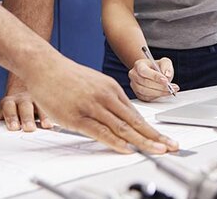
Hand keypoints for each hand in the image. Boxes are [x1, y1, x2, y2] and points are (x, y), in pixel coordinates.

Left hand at [0, 75, 51, 131]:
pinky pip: (52, 104)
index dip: (11, 117)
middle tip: (29, 128)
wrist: (23, 89)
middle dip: (27, 117)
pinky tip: (58, 119)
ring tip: (46, 125)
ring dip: (44, 115)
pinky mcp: (48, 99)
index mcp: (9, 103)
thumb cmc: (12, 110)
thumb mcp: (3, 116)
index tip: (14, 127)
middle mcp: (23, 99)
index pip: (9, 108)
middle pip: (25, 106)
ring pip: (41, 104)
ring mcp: (37, 98)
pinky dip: (55, 112)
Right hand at [22, 51, 178, 153]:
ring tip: (157, 150)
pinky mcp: (77, 116)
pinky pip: (100, 131)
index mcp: (111, 88)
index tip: (165, 139)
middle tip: (171, 146)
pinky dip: (116, 141)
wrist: (45, 66)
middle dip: (155, 136)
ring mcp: (92, 106)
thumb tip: (121, 118)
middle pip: (135, 121)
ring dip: (142, 141)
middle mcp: (105, 96)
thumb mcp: (95, 83)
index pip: (136, 114)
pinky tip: (127, 148)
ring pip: (122, 127)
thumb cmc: (68, 76)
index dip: (152, 130)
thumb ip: (108, 100)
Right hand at [129, 57, 179, 101]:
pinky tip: (164, 93)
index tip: (166, 81)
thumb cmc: (157, 67)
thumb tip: (167, 75)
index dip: (155, 77)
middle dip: (160, 86)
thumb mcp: (164, 62)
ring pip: (145, 92)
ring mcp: (134, 85)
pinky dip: (156, 97)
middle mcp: (134, 75)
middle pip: (145, 83)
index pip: (144, 71)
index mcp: (139, 64)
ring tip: (170, 91)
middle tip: (171, 87)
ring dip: (159, 93)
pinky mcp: (138, 94)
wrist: (152, 72)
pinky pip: (146, 98)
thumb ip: (166, 66)